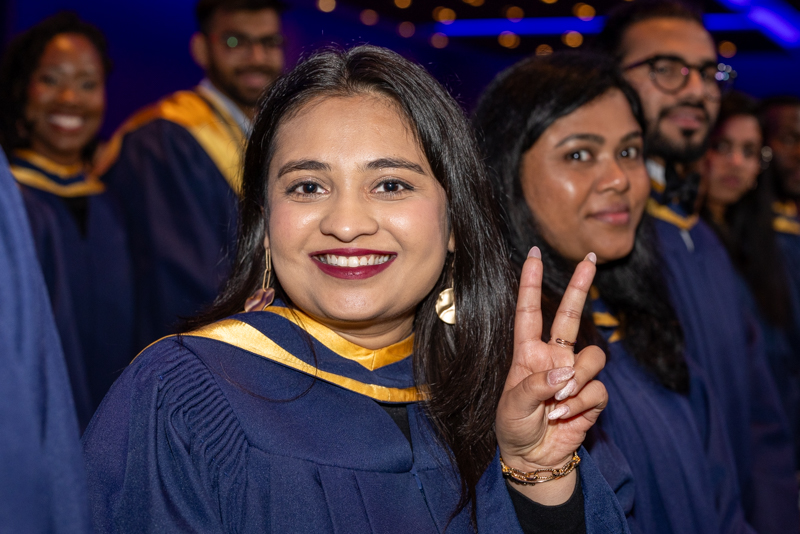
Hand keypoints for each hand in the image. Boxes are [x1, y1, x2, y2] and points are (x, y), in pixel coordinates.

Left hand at [495, 247, 607, 502]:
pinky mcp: (591, 396)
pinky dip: (582, 404)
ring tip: (557, 404)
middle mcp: (554, 357)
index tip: (533, 254)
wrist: (534, 458)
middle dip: (580, 286)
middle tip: (590, 258)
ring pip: (592, 357)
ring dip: (577, 382)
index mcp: (528, 353)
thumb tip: (566, 373)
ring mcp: (574, 375)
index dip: (530, 283)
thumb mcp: (513, 406)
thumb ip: (536, 386)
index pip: (529, 311)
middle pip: (570, 315)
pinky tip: (566, 417)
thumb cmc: (514, 427)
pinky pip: (597, 389)